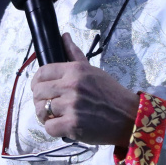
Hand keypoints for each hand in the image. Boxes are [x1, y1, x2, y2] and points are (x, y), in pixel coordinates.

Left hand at [30, 33, 137, 149]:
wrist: (128, 116)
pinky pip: (49, 127)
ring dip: (46, 115)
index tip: (40, 88)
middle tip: (48, 104)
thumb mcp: (93, 70)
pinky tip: (62, 125)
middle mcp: (71, 86)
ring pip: (41, 110)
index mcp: (75, 70)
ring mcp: (71, 106)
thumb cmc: (110, 93)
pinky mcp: (72, 125)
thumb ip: (75, 54)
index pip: (42, 72)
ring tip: (56, 115)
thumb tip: (64, 36)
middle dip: (40, 99)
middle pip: (38, 92)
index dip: (37, 81)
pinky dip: (53, 128)